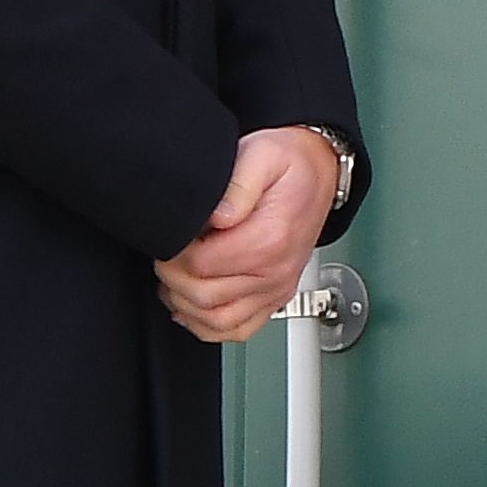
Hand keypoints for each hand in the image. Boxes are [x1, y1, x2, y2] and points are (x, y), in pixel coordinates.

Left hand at [157, 128, 339, 345]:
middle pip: (204, 297)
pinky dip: (210, 327)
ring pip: (218, 321)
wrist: (319, 173)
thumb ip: (238, 183)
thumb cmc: (290, 165)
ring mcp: (276, 288)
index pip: (201, 267)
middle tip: (166, 254)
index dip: (173, 254)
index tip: (170, 236)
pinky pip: (240, 330)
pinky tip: (193, 308)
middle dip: (172, 278)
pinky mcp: (276, 296)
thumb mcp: (263, 156)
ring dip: (186, 306)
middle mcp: (275, 271)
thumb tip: (217, 215)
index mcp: (268, 240)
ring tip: (174, 280)